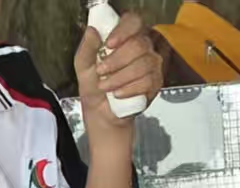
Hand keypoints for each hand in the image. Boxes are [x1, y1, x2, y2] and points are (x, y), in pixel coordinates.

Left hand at [76, 11, 161, 132]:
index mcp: (125, 36)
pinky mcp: (155, 82)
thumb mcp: (83, 65)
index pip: (133, 22)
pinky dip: (129, 89)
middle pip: (138, 44)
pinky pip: (147, 82)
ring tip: (106, 86)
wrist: (102, 112)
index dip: (123, 31)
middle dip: (117, 60)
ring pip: (143, 64)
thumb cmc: (94, 86)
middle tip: (101, 71)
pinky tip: (118, 94)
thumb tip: (92, 31)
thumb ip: (87, 48)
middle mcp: (142, 46)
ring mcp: (152, 64)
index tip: (108, 45)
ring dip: (120, 77)